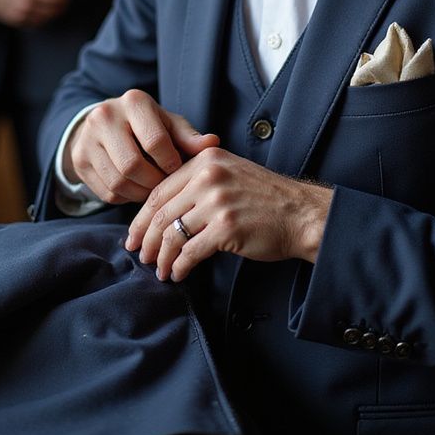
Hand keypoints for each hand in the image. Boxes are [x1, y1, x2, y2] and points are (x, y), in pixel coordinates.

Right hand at [0, 0, 68, 26]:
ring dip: (54, 15)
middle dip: (61, 6)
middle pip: (51, 8)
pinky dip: (43, 21)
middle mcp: (27, 4)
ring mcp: (22, 14)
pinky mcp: (17, 21)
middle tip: (67, 3)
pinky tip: (47, 17)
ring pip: (44, 18)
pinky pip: (34, 24)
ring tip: (60, 11)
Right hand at [65, 89, 219, 204]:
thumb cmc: (146, 125)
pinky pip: (106, 192)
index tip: (178, 170)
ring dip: (140, 193)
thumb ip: (189, 136)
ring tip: (152, 189)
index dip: (171, 163)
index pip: (155, 141)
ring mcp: (87, 138)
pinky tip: (135, 189)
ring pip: (118, 181)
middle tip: (165, 186)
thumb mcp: (168, 124)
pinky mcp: (79, 160)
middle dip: (154, 182)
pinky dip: (125, 197)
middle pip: (133, 165)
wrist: (105, 125)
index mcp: (133, 101)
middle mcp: (105, 115)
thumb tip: (213, 143)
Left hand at [126, 148, 332, 281]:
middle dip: (146, 239)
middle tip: (139, 256)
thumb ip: (196, 182)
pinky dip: (179, 266)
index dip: (142, 217)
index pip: (160, 190)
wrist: (301, 214)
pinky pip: (190, 252)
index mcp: (204, 161)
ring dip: (161, 257)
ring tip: (159, 269)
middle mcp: (208, 177)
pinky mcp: (226, 228)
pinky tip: (178, 273)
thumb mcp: (229, 174)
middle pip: (162, 213)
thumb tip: (160, 213)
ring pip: (172, 234)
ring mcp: (217, 202)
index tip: (133, 234)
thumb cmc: (264, 198)